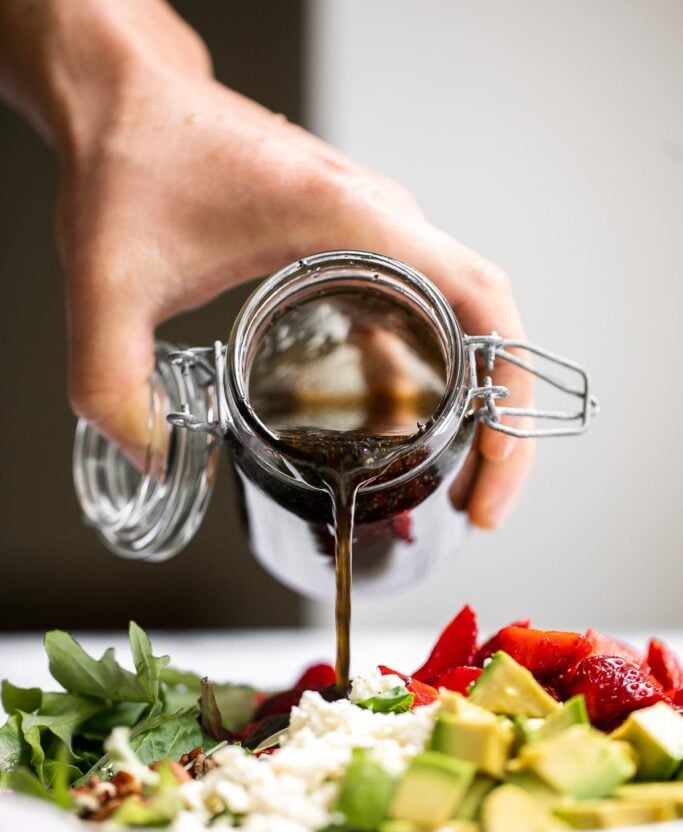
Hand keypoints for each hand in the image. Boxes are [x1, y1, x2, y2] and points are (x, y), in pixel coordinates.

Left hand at [3, 0, 533, 528]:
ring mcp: (375, 239)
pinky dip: (424, 386)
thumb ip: (112, 383)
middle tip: (473, 507)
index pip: (480, 300)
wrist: (125, 101)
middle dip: (497, 428)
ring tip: (447, 490)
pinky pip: (415, 323)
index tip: (494, 465)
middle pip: (488, 332)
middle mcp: (383, 226)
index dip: (508, 392)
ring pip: (460, 333)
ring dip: (468, 413)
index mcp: (350, 220)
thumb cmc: (133, 155)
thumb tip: (160, 462)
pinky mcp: (353, 253)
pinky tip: (395, 438)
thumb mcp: (107, 281)